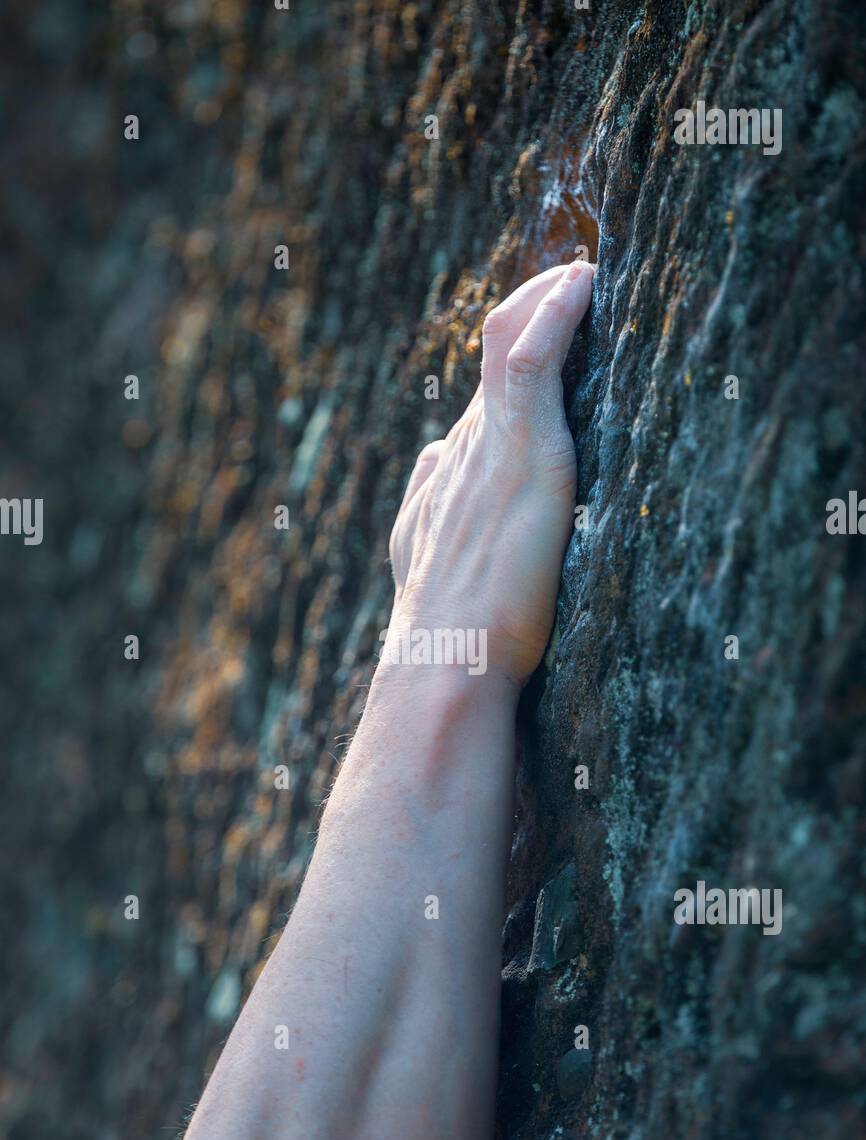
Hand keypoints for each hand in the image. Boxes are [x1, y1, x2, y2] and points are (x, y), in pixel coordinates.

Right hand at [388, 261, 594, 688]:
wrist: (447, 662)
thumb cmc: (452, 637)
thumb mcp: (429, 567)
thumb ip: (430, 511)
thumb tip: (430, 460)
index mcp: (444, 483)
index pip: (476, 409)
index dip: (506, 371)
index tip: (538, 342)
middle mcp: (460, 454)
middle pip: (492, 368)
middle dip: (529, 321)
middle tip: (574, 286)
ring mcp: (486, 448)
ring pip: (506, 347)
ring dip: (544, 302)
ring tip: (583, 274)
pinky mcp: (521, 451)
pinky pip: (529, 358)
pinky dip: (555, 311)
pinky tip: (585, 281)